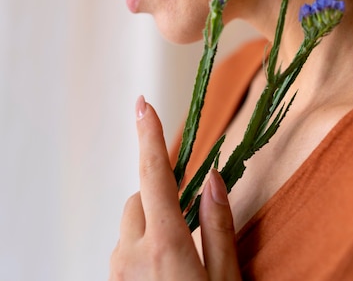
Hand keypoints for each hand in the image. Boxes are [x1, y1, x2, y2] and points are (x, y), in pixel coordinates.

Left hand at [109, 96, 241, 279]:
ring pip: (131, 224)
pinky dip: (142, 248)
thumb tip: (213, 178)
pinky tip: (163, 275)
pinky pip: (125, 249)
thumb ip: (218, 228)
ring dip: (152, 225)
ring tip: (180, 261)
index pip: (155, 175)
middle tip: (191, 223)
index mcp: (166, 246)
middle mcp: (132, 254)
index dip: (149, 135)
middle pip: (141, 199)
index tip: (143, 105)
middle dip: (163, 198)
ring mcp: (117, 271)